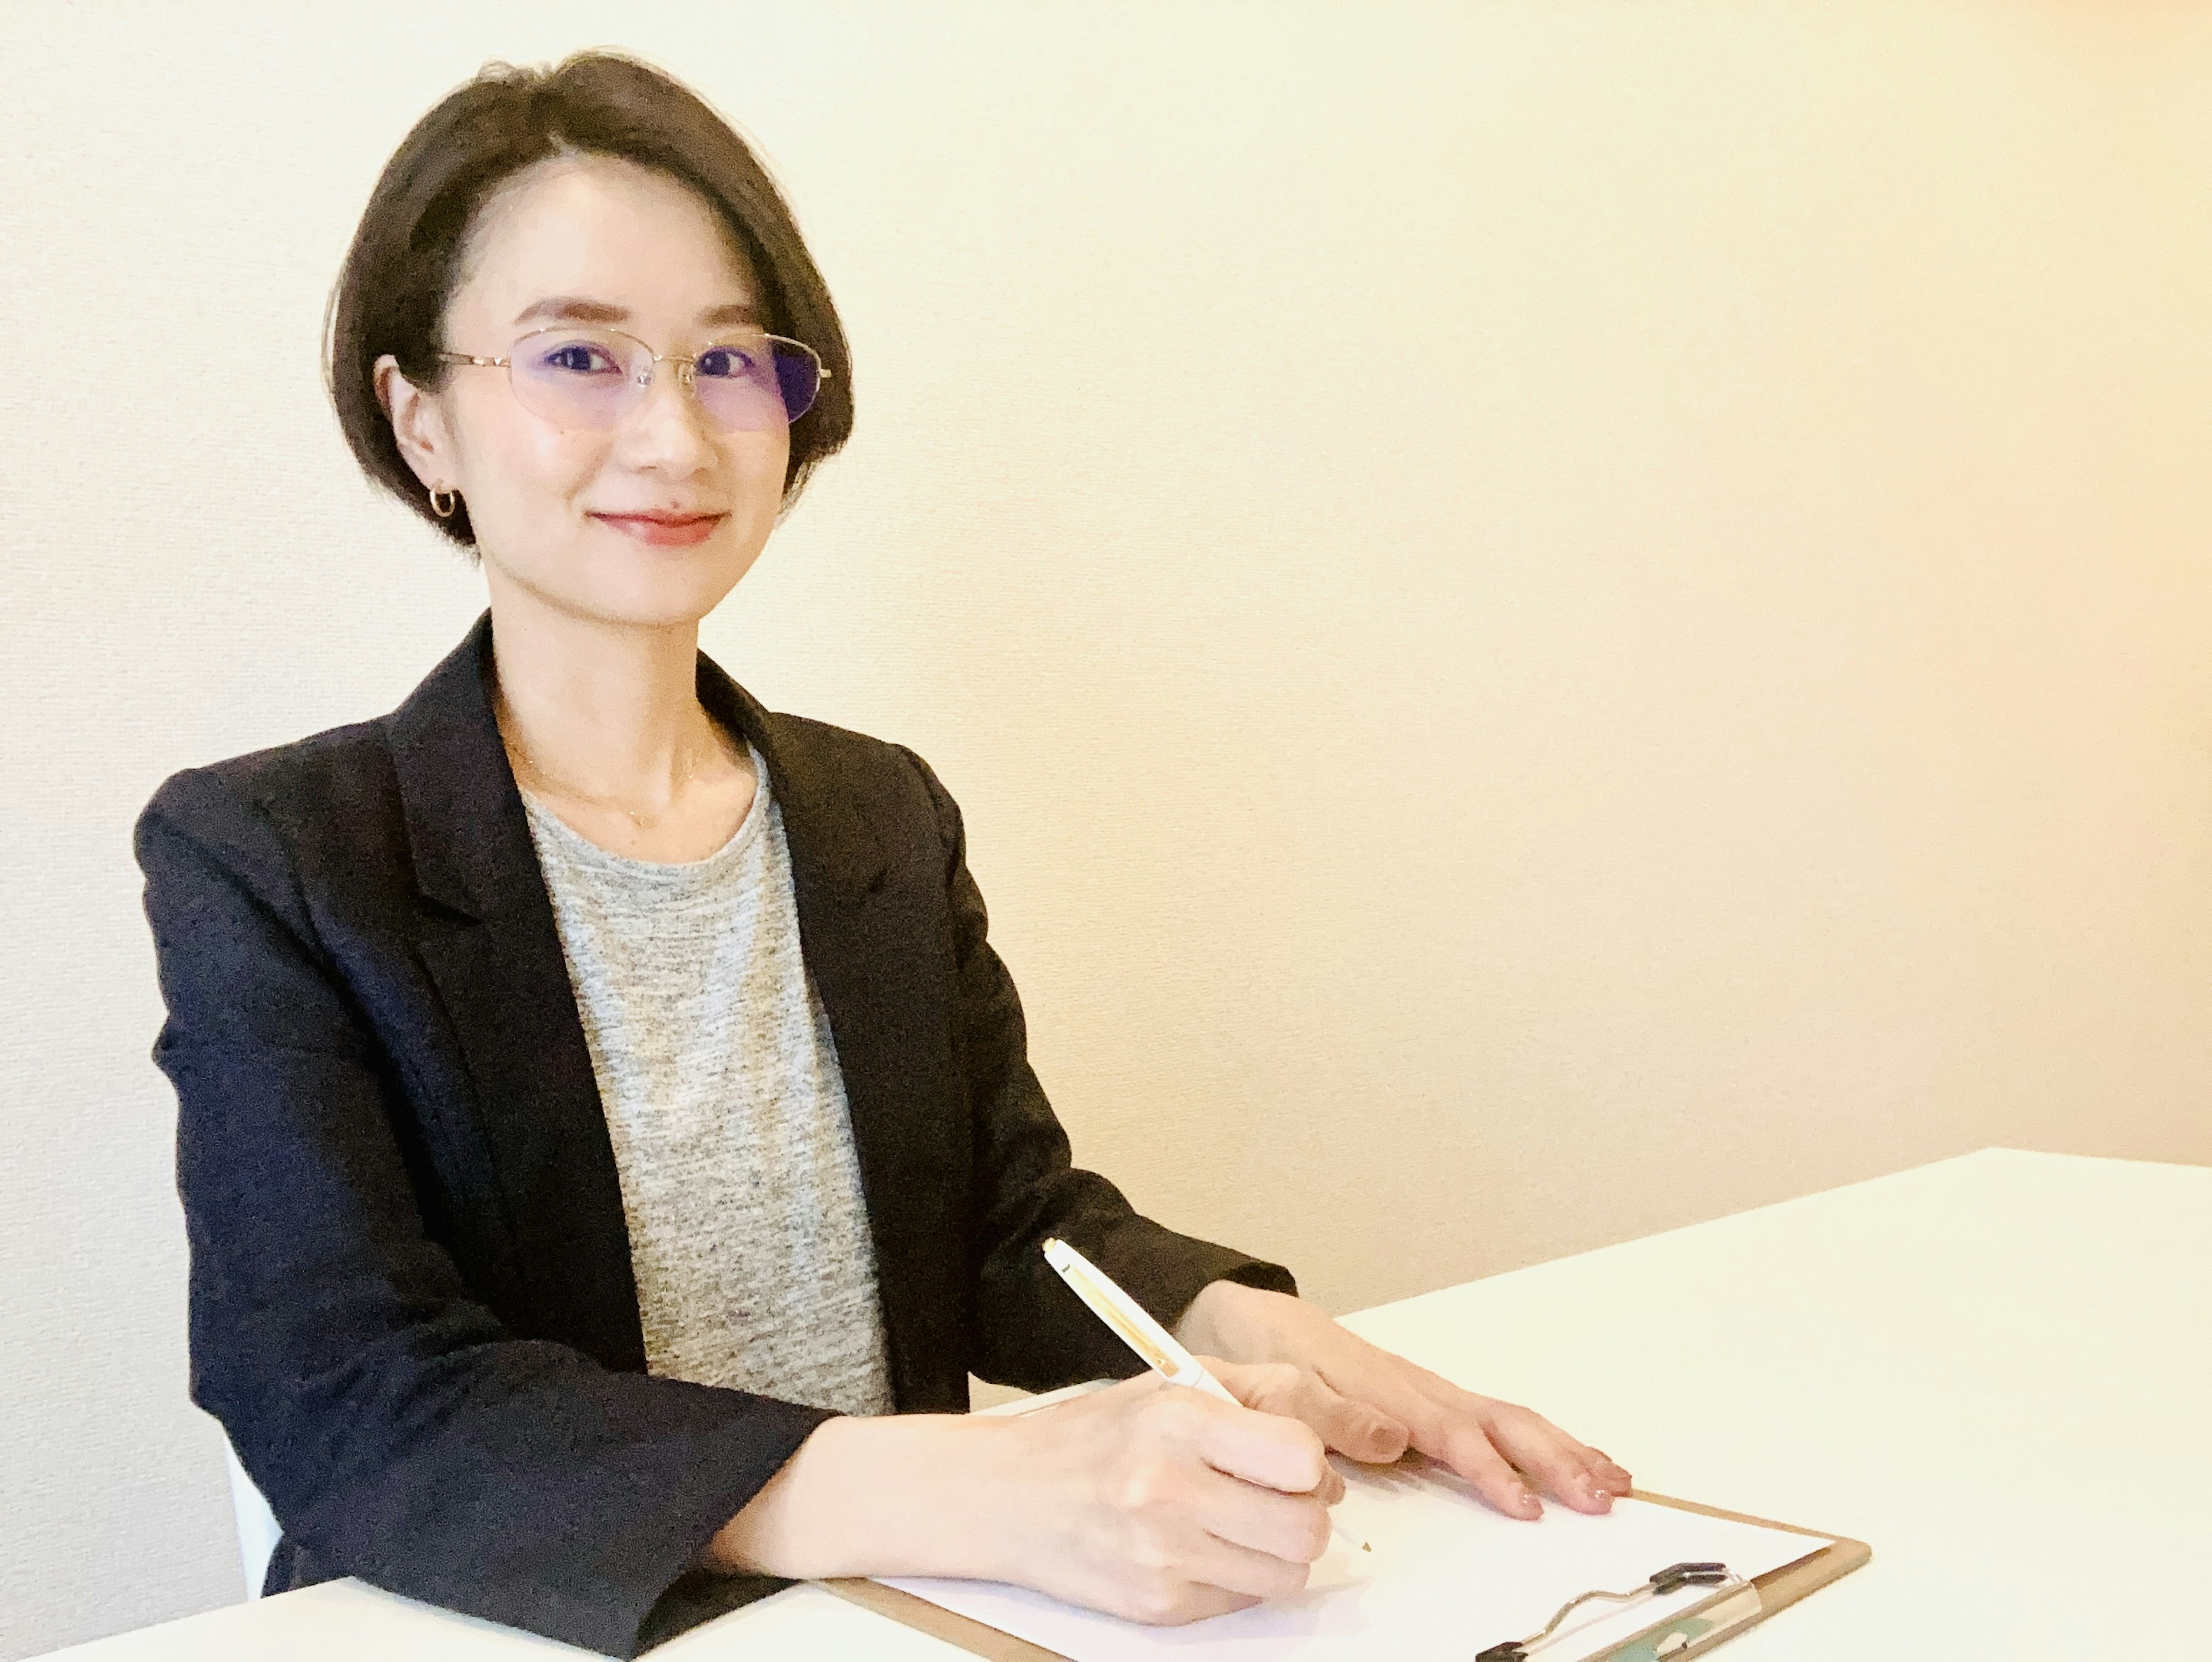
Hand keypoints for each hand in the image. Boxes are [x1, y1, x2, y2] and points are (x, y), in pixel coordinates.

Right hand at [995, 1371, 1343, 1622]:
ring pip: (1287, 1573)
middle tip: (1277, 1495)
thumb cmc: (1095, 1437)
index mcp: (1179, 1421)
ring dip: (1279, 1549)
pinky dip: (1239, 1575)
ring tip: (1240, 1520)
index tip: (1291, 1459)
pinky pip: (1244, 1600)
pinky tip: (1202, 1545)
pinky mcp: (1158, 1606)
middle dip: (1306, 1511)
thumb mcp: (1172, 1382)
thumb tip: (1327, 1451)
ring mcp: (1163, 1557)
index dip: (1310, 1462)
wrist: (1007, 1496)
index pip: (1300, 1457)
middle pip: (1305, 1528)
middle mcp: (1170, 1491)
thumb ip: (1259, 1395)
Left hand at [1179, 1282, 1633, 1520]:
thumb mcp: (1285, 1383)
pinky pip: (1495, 1422)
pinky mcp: (1429, 1402)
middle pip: (1502, 1424)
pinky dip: (1541, 1441)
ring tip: (1610, 1480)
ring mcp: (1429, 1395)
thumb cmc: (1271, 1354)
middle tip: (1601, 1496)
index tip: (1526, 1506)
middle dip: (1555, 1459)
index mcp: (1390, 1393)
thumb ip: (1334, 1415)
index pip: (1454, 1435)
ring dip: (1562, 1450)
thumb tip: (1393, 1440)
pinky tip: (1572, 1459)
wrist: (1251, 1320)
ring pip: (1509, 1420)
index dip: (1492, 1471)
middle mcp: (1420, 1392)